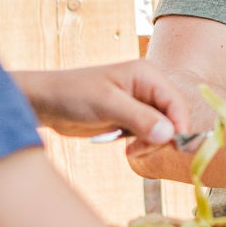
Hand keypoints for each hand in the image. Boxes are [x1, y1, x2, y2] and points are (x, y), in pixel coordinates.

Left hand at [16, 62, 186, 143]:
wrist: (46, 103)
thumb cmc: (73, 95)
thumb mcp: (107, 105)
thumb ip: (140, 118)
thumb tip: (169, 134)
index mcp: (147, 75)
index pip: (177, 102)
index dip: (179, 125)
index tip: (173, 147)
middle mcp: (148, 87)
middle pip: (173, 116)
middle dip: (162, 137)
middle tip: (137, 150)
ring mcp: (141, 103)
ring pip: (163, 128)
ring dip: (150, 143)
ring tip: (130, 151)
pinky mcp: (131, 117)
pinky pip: (149, 134)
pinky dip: (142, 144)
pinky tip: (127, 149)